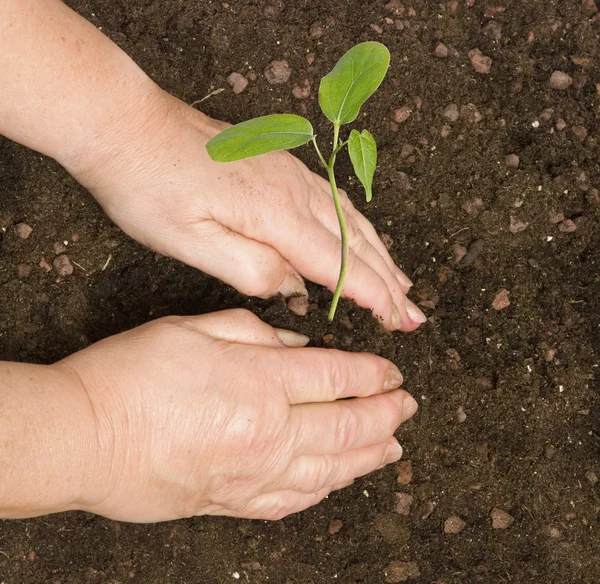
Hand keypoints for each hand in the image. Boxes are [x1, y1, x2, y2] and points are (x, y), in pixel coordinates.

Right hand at [55, 309, 416, 521]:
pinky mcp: (233, 503)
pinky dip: (327, 489)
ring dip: (370, 456)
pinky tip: (341, 480)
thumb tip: (297, 346)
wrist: (82, 437)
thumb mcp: (194, 328)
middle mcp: (269, 432)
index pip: (338, 376)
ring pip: (332, 469)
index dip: (373, 374)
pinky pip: (295, 501)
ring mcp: (254, 474)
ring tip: (393, 446)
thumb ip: (255, 333)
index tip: (394, 373)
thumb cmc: (131, 375)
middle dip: (386, 414)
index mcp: (260, 381)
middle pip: (348, 425)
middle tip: (408, 406)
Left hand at [68, 90, 426, 331]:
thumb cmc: (150, 187)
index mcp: (275, 213)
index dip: (373, 295)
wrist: (128, 127)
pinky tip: (364, 238)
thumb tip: (292, 287)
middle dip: (389, 282)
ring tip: (402, 282)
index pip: (339, 263)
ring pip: (351, 220)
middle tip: (413, 314)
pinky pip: (334, 202)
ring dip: (381, 254)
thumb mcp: (191, 242)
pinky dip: (359, 228)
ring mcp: (291, 173)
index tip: (398, 321)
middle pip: (356, 242)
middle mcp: (295, 190)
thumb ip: (250, 270)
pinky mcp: (280, 166)